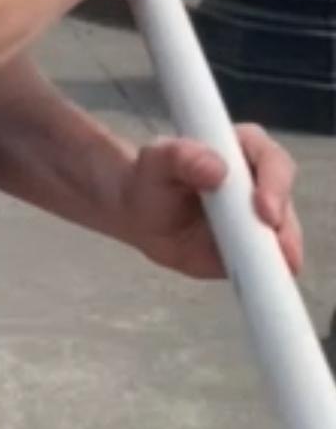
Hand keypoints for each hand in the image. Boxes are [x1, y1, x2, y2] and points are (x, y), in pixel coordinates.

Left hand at [118, 124, 303, 280]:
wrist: (143, 217)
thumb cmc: (151, 180)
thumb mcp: (155, 162)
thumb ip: (180, 157)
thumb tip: (215, 167)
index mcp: (240, 148)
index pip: (270, 158)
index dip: (273, 182)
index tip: (263, 208)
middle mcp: (259, 180)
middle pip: (285, 201)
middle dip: (284, 224)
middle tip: (276, 248)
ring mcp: (261, 217)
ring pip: (284, 234)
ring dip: (282, 252)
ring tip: (275, 269)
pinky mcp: (256, 248)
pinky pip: (271, 261)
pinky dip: (272, 272)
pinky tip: (267, 281)